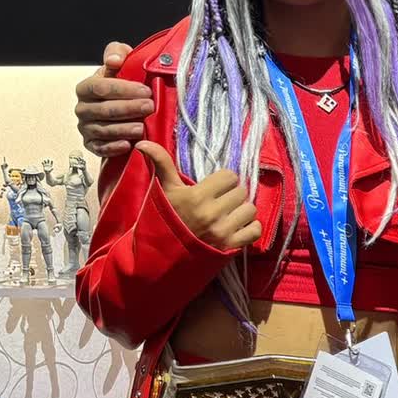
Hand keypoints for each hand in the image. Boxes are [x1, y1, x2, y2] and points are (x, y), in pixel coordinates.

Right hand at [75, 41, 149, 157]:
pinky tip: (127, 145)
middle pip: (104, 110)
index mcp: (86, 88)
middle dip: (129, 108)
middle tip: (149, 107)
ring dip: (123, 129)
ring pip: (103, 130)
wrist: (122, 108)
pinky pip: (100, 148)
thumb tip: (114, 60)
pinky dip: (113, 148)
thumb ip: (117, 53)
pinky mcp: (91, 145)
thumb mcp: (121, 62)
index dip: (123, 89)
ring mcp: (86, 128)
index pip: (100, 87)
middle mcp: (82, 108)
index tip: (145, 90)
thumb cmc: (122, 83)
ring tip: (142, 127)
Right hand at [137, 142, 260, 251]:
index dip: (223, 180)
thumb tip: (143, 142)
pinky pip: (255, 231)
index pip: (230, 176)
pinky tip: (237, 227)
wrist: (161, 254)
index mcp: (196, 196)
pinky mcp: (230, 247)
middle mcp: (211, 214)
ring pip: (250, 210)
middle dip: (231, 195)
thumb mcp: (165, 190)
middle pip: (241, 192)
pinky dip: (250, 228)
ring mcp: (222, 232)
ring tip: (228, 215)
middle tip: (220, 202)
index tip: (214, 188)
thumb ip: (161, 164)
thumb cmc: (165, 218)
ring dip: (242, 211)